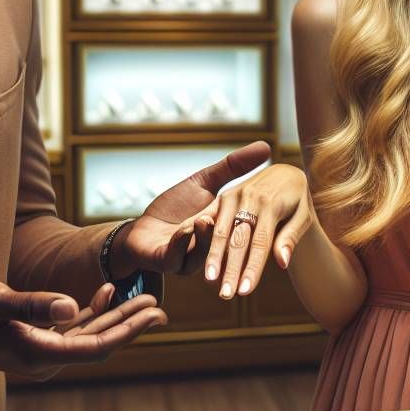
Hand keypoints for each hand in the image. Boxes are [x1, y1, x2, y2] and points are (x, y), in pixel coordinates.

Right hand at [0, 277, 166, 379]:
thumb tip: (70, 305)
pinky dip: (93, 312)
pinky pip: (73, 330)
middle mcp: (44, 359)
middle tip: (161, 307)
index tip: (154, 314)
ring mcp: (40, 352)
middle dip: (131, 324)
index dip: (128, 330)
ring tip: (146, 300)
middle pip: (99, 343)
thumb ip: (32, 304)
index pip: (95, 345)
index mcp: (38, 354)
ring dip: (116, 317)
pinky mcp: (35, 341)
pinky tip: (107, 293)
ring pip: (89, 336)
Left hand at [107, 141, 271, 277]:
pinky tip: (184, 229)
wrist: (142, 229)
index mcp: (223, 229)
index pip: (244, 226)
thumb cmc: (175, 205)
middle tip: (238, 220)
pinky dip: (181, 241)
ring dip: (204, 237)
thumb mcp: (205, 181)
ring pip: (202, 252)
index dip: (257, 218)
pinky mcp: (169, 263)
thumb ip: (234, 167)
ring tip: (205, 220)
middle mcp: (210, 248)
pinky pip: (177, 256)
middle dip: (234, 238)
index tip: (268, 201)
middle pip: (227, 247)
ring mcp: (190, 258)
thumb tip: (267, 146)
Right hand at [186, 164, 313, 299]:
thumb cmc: (297, 200)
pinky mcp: (222, 196)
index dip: (252, 268)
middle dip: (231, 268)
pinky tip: (202, 258)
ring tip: (210, 282)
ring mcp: (233, 195)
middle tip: (225, 294)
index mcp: (271, 203)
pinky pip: (211, 221)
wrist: (285, 173)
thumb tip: (282, 264)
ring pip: (220, 231)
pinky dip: (204, 241)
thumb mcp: (303, 216)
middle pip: (238, 239)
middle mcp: (249, 197)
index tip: (245, 291)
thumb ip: (290, 238)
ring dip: (213, 257)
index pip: (260, 243)